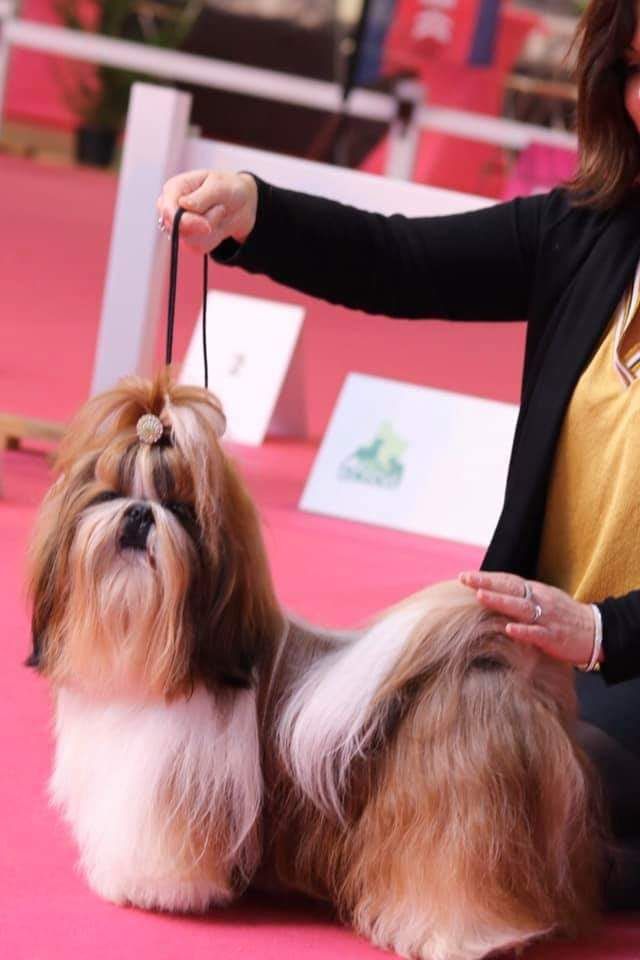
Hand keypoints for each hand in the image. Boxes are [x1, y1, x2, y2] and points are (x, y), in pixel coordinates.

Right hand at [156, 170, 257, 254]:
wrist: (239, 202)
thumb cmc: (227, 187)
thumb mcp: (219, 186)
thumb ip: (201, 196)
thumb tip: (184, 204)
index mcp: (173, 189)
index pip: (168, 210)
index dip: (185, 222)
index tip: (207, 226)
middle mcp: (172, 208)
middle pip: (179, 229)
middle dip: (205, 224)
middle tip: (221, 210)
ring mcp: (178, 226)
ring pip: (190, 240)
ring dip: (212, 230)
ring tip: (219, 211)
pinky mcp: (188, 240)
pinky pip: (199, 247)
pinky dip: (214, 238)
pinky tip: (218, 224)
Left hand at [458, 570, 598, 666]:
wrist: (596, 632)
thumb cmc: (563, 617)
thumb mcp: (541, 601)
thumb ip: (520, 598)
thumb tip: (491, 595)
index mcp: (534, 591)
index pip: (507, 581)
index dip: (486, 578)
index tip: (465, 575)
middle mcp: (539, 600)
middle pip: (510, 589)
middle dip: (486, 584)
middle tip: (465, 579)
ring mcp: (546, 618)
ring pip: (520, 608)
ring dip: (500, 601)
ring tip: (480, 596)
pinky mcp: (553, 636)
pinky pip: (537, 632)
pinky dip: (523, 631)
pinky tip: (509, 629)